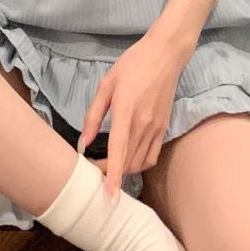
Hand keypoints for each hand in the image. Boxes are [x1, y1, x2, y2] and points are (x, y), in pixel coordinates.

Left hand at [79, 30, 190, 201]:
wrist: (165, 55)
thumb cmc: (132, 65)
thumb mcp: (107, 84)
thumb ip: (94, 114)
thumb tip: (85, 141)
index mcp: (126, 111)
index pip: (119, 150)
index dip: (113, 174)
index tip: (109, 195)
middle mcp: (144, 124)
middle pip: (127, 162)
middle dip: (110, 172)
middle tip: (93, 166)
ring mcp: (156, 128)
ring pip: (139, 162)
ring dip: (124, 170)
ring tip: (109, 164)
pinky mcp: (164, 128)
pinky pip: (152, 156)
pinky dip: (139, 164)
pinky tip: (128, 158)